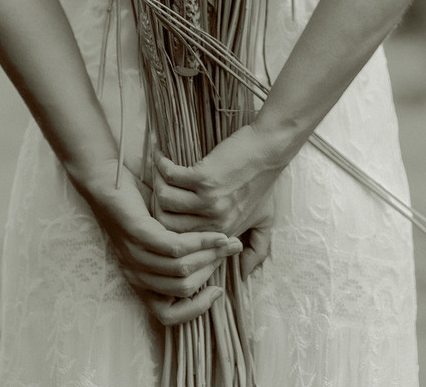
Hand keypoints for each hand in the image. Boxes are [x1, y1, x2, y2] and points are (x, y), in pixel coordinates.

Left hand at [80, 161, 242, 325]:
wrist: (105, 176)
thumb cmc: (136, 204)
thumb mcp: (158, 235)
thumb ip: (179, 255)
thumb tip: (212, 265)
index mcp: (139, 280)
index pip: (167, 315)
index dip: (195, 309)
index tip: (217, 290)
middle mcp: (135, 273)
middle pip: (182, 288)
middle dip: (212, 271)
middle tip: (232, 251)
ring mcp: (135, 255)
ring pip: (182, 269)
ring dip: (211, 255)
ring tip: (228, 241)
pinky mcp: (138, 234)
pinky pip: (176, 247)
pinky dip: (201, 242)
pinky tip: (215, 233)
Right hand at [152, 124, 284, 279]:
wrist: (269, 151)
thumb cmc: (264, 181)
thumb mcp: (264, 219)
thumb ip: (257, 248)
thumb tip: (244, 273)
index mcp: (223, 232)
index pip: (180, 241)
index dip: (167, 226)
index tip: (162, 208)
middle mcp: (215, 222)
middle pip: (166, 223)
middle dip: (155, 205)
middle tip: (156, 189)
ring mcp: (209, 201)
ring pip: (164, 200)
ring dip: (157, 183)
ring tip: (158, 172)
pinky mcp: (205, 178)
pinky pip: (171, 176)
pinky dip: (162, 165)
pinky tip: (161, 157)